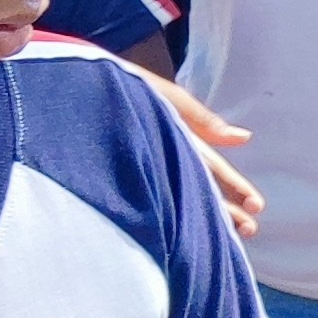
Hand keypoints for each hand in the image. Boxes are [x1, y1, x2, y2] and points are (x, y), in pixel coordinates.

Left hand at [108, 58, 259, 237]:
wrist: (60, 85)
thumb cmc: (110, 81)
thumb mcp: (158, 93)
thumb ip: (198, 117)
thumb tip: (245, 139)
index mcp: (173, 133)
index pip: (209, 165)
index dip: (233, 185)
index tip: (257, 207)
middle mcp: (159, 153)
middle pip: (198, 184)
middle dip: (225, 206)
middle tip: (249, 230)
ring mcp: (138, 165)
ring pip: (178, 193)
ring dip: (205, 214)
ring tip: (229, 237)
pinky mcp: (113, 177)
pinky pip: (149, 199)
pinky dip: (169, 215)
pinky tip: (182, 232)